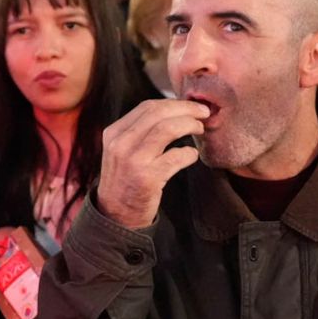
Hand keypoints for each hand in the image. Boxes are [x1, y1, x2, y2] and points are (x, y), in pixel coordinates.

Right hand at [95, 100, 207, 228]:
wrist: (115, 215)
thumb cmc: (125, 180)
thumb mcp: (122, 151)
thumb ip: (140, 132)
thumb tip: (174, 112)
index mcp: (114, 133)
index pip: (147, 106)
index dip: (174, 103)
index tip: (191, 106)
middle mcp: (121, 143)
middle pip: (159, 113)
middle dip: (186, 108)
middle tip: (203, 112)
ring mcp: (133, 160)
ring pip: (168, 129)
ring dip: (190, 125)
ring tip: (200, 129)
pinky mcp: (147, 178)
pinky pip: (176, 157)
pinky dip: (189, 153)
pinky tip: (192, 156)